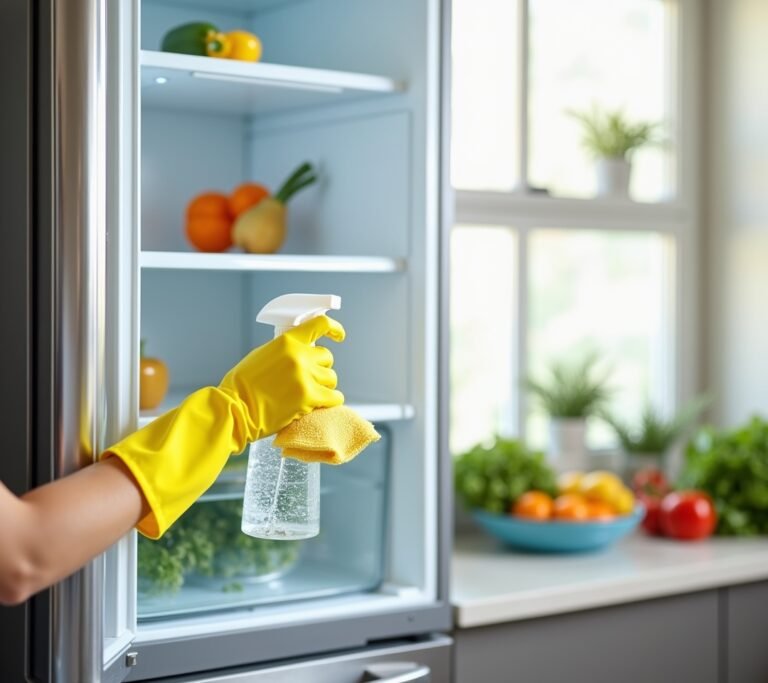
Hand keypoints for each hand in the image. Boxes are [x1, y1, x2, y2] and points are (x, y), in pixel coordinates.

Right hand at [218, 315, 344, 440]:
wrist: (235, 409)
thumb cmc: (242, 385)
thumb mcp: (262, 354)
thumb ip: (285, 350)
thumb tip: (302, 350)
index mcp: (287, 341)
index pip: (320, 325)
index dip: (334, 328)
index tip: (339, 335)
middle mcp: (299, 356)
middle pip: (327, 357)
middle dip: (319, 368)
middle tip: (307, 379)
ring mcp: (305, 377)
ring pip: (331, 378)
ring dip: (324, 385)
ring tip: (309, 393)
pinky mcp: (309, 398)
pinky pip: (334, 397)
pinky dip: (330, 400)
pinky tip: (321, 403)